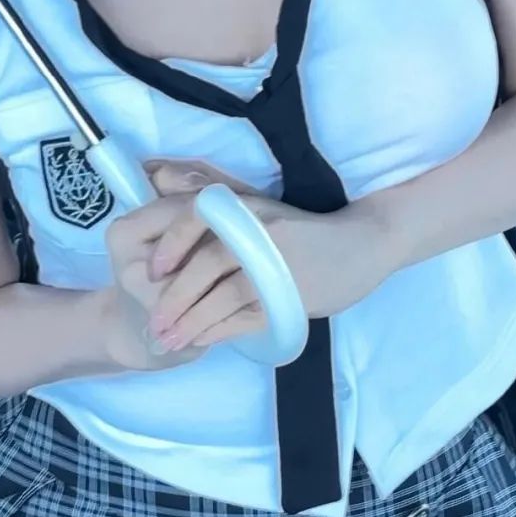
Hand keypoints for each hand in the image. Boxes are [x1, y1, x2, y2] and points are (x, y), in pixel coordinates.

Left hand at [106, 158, 394, 354]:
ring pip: (223, 297)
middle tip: (154, 323)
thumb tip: (157, 174)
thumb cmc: (301, 227)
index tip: (152, 271)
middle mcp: (259, 232)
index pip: (197, 218)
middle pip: (206, 266)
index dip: (171, 244)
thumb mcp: (257, 208)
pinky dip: (219, 332)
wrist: (363, 243)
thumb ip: (214, 206)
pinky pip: (246, 319)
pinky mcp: (289, 297)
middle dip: (174, 298)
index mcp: (246, 207)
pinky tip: (200, 341)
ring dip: (192, 322)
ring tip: (169, 340)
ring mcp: (276, 266)